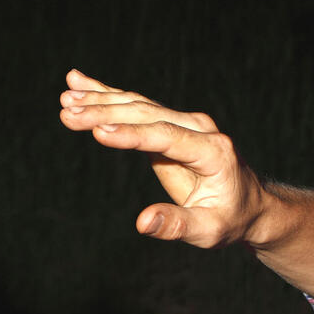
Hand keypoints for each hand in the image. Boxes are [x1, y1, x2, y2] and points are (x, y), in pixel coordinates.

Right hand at [58, 69, 267, 247]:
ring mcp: (184, 121)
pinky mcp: (169, 123)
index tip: (96, 131)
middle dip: (104, 112)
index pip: (165, 136)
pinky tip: (78, 82)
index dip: (130, 134)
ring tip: (65, 98)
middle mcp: (198, 128)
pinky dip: (106, 93)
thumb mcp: (209, 231)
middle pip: (146, 113)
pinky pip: (135, 105)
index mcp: (212, 150)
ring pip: (137, 104)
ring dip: (100, 100)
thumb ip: (177, 225)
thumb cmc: (229, 220)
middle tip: (67, 113)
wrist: (248, 203)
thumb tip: (142, 223)